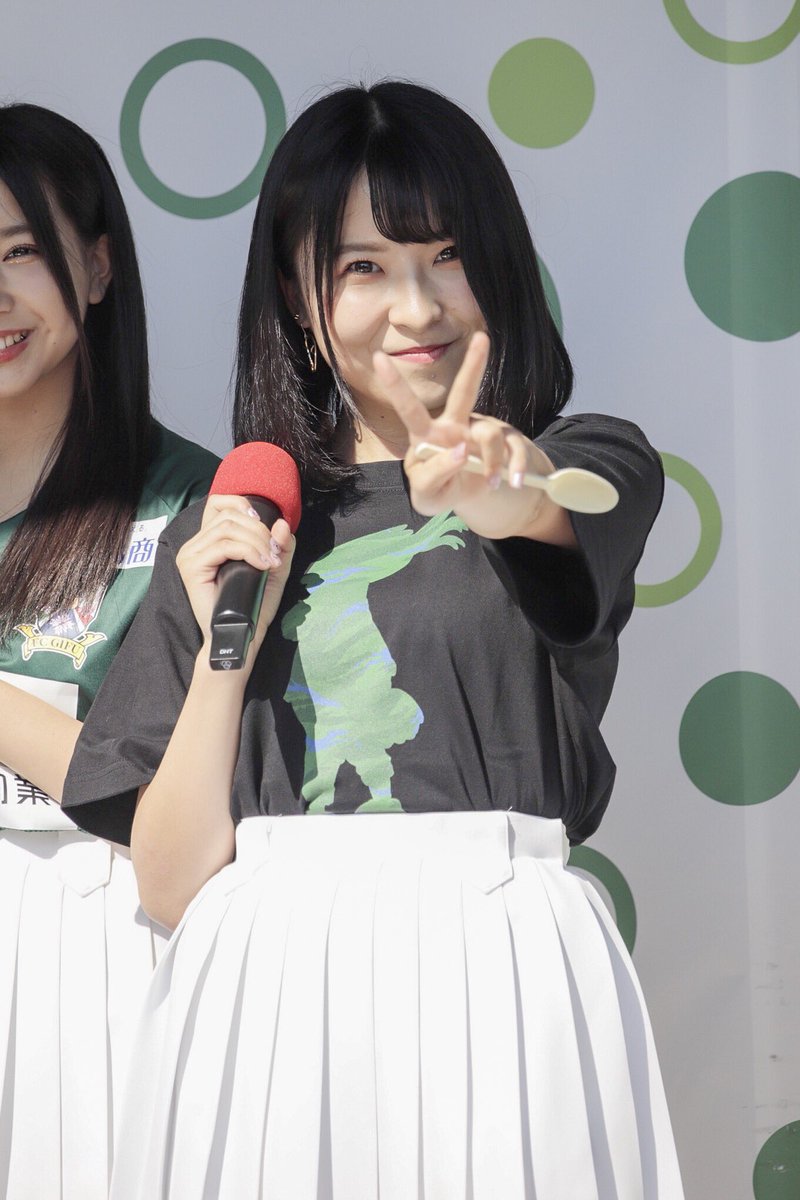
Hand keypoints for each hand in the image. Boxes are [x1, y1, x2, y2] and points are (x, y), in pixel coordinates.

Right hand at [176, 495, 294, 663]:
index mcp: (209, 541)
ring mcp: (190, 555)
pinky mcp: (192, 568)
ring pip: (228, 529)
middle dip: (260, 531)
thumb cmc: (253, 607)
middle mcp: (195, 545)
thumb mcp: (274, 570)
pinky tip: (262, 565)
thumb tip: (282, 523)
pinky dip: (249, 551)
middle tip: (274, 554)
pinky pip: (224, 546)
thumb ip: (280, 547)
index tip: (264, 528)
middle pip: (229, 516)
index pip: (218, 504)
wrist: (241, 637)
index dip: (244, 505)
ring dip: (257, 542)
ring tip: (269, 562)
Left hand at [374, 331, 555, 538]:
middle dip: (474, 365)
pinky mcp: (507, 442)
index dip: (395, 385)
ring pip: (489, 436)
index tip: (379, 357)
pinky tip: (513, 482)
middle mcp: (455, 425)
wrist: (469, 497)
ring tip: (492, 483)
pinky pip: (515, 450)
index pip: (410, 409)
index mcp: (428, 435)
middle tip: (483, 339)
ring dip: (491, 464)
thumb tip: (458, 451)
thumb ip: (433, 474)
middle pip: (464, 392)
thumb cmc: (438, 490)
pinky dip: (516, 468)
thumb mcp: (427, 495)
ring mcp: (482, 431)